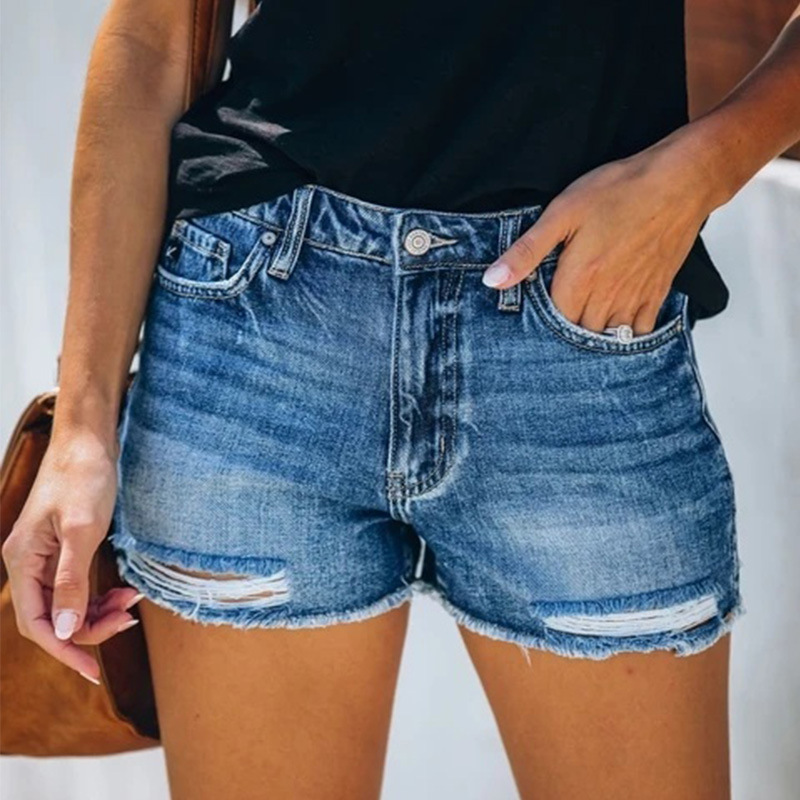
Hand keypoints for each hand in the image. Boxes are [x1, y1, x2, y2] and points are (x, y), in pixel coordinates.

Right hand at [1, 429, 142, 683]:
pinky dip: (99, 594)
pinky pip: (77, 585)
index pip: (37, 623)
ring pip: (68, 603)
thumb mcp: (83, 530)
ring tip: (132, 603)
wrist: (90, 439)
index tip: (94, 672)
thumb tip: (63, 631)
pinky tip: (125, 591)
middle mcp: (28, 563)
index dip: (64, 651)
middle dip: (89, 627)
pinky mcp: (65, 548)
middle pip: (53, 617)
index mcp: (23, 561)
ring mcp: (46, 556)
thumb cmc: (84, 476)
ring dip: (98, 611)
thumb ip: (72, 582)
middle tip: (129, 619)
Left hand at [481, 142, 715, 334]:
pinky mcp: (656, 293)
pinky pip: (639, 330)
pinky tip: (614, 325)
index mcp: (578, 282)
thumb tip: (493, 281)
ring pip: (607, 336)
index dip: (539, 322)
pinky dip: (625, 333)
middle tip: (555, 321)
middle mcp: (606, 298)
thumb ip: (526, 252)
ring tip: (580, 326)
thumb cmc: (619, 191)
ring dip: (592, 336)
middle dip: (564, 331)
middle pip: (578, 333)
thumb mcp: (562, 214)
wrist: (681, 181)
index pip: (550, 323)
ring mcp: (634, 298)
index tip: (531, 316)